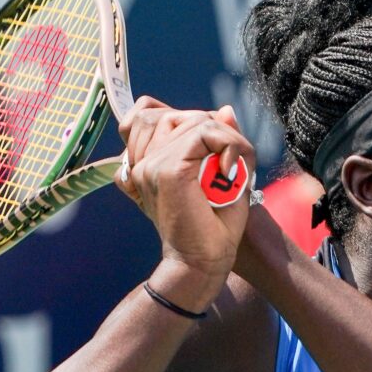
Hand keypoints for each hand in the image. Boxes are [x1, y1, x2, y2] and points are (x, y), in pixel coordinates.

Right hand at [114, 96, 255, 281]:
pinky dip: (228, 145)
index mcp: (144, 164)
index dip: (186, 119)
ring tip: (229, 170)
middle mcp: (140, 163)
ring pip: (191, 119)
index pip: (147, 113)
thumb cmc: (213, 226)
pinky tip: (230, 174)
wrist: (203, 262)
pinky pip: (203, 132)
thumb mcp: (220, 175)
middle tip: (225, 162)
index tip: (212, 150)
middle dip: (206, 127)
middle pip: (167, 111)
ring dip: (223, 138)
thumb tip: (223, 108)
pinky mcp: (167, 170)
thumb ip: (218, 139)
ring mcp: (150, 165)